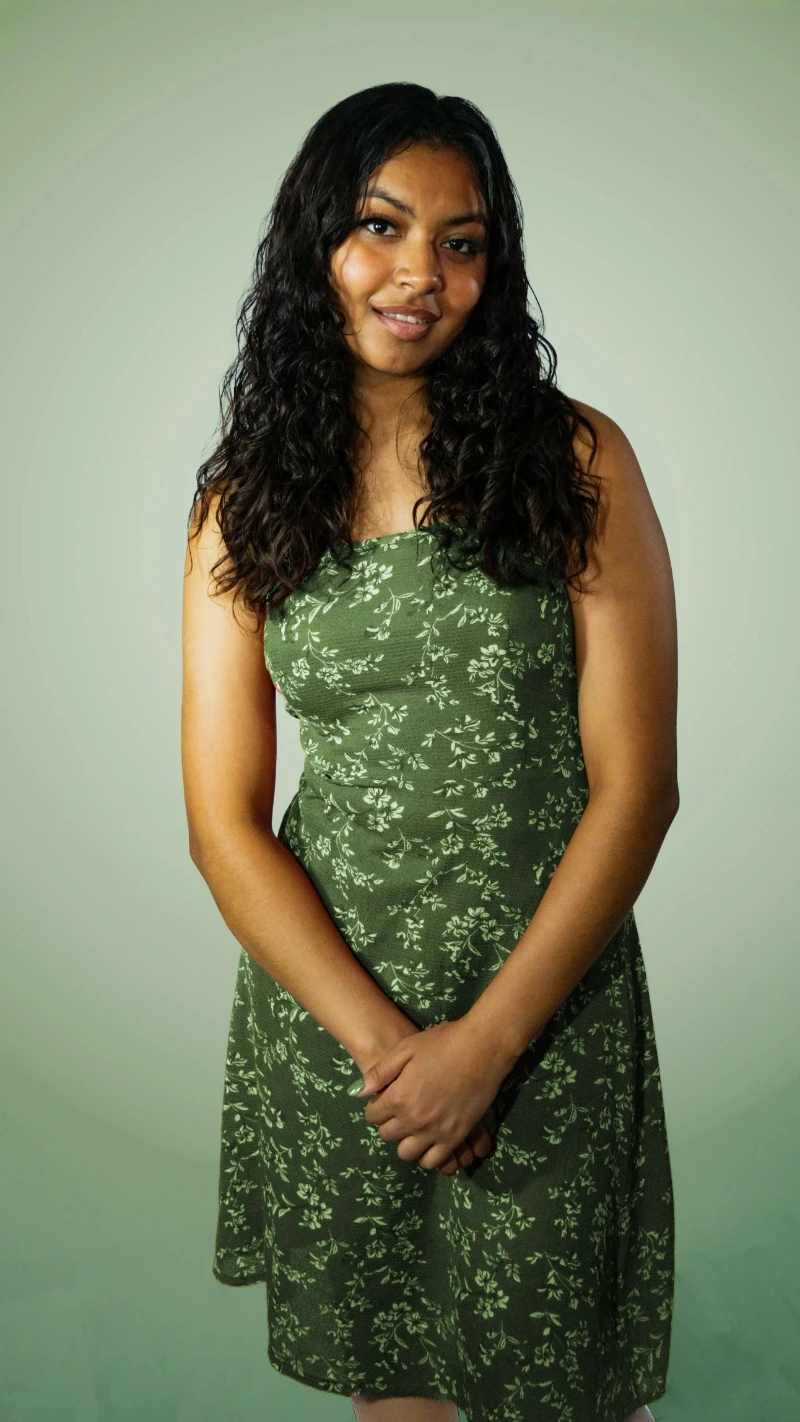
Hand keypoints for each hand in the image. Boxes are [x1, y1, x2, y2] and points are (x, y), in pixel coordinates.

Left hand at [352, 1017, 507, 1171]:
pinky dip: (428, 1155)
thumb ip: (380, 1073)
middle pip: (387, 1135)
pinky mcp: (455, 1137)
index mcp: (398, 1097)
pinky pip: (434, 1161)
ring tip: (415, 1127)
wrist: (482, 1049)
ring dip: (407, 1141)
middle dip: (389, 1124)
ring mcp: (435, 1131)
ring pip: (407, 1153)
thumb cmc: (443, 1043)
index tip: (387, 1099)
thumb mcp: (406, 1048)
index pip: (373, 1115)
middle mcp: (413, 1119)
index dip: (377, 1107)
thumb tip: (358, 1093)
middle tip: (401, 1111)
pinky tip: (431, 1139)